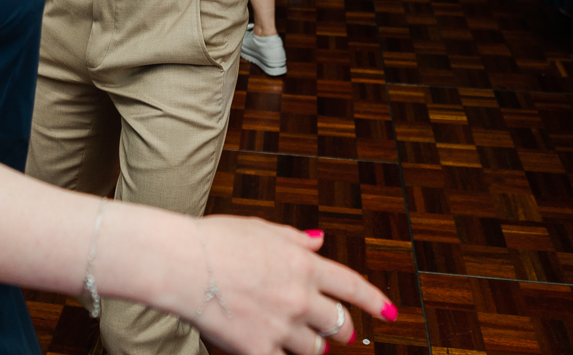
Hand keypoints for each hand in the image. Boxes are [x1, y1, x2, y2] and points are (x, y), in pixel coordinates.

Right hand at [182, 218, 393, 354]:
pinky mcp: (259, 349)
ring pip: (314, 350)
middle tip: (338, 332)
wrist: (182, 263)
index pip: (352, 286)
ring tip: (297, 341)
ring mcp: (282, 325)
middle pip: (338, 323)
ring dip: (311, 347)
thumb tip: (320, 240)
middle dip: (341, 330)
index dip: (375, 301)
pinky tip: (271, 350)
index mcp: (304, 263)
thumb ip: (295, 239)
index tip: (390, 312)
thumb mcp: (261, 229)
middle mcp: (300, 296)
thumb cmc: (215, 241)